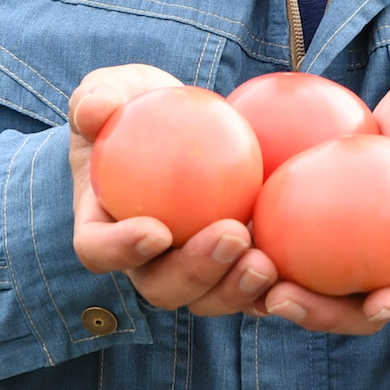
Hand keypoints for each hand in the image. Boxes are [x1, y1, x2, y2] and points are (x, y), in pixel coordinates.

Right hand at [68, 64, 279, 317]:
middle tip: (232, 235)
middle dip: (196, 272)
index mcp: (102, 227)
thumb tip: (95, 111)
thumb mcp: (109, 91)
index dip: (121, 250)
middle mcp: (143, 261)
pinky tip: (294, 271)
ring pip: (206, 298)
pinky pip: (247, 286)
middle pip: (160, 286)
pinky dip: (271, 288)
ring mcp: (188, 269)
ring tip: (266, 263)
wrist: (177, 123)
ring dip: (236, 288)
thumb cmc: (133, 107)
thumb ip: (96, 98)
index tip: (157, 231)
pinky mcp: (229, 266)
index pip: (99, 250)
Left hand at [262, 71, 389, 335]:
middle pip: (360, 311)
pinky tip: (221, 241)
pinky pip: (286, 261)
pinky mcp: (313, 249)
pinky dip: (255, 261)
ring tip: (243, 278)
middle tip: (282, 298)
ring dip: (278, 299)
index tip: (379, 303)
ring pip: (316, 298)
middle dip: (321, 316)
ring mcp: (351, 266)